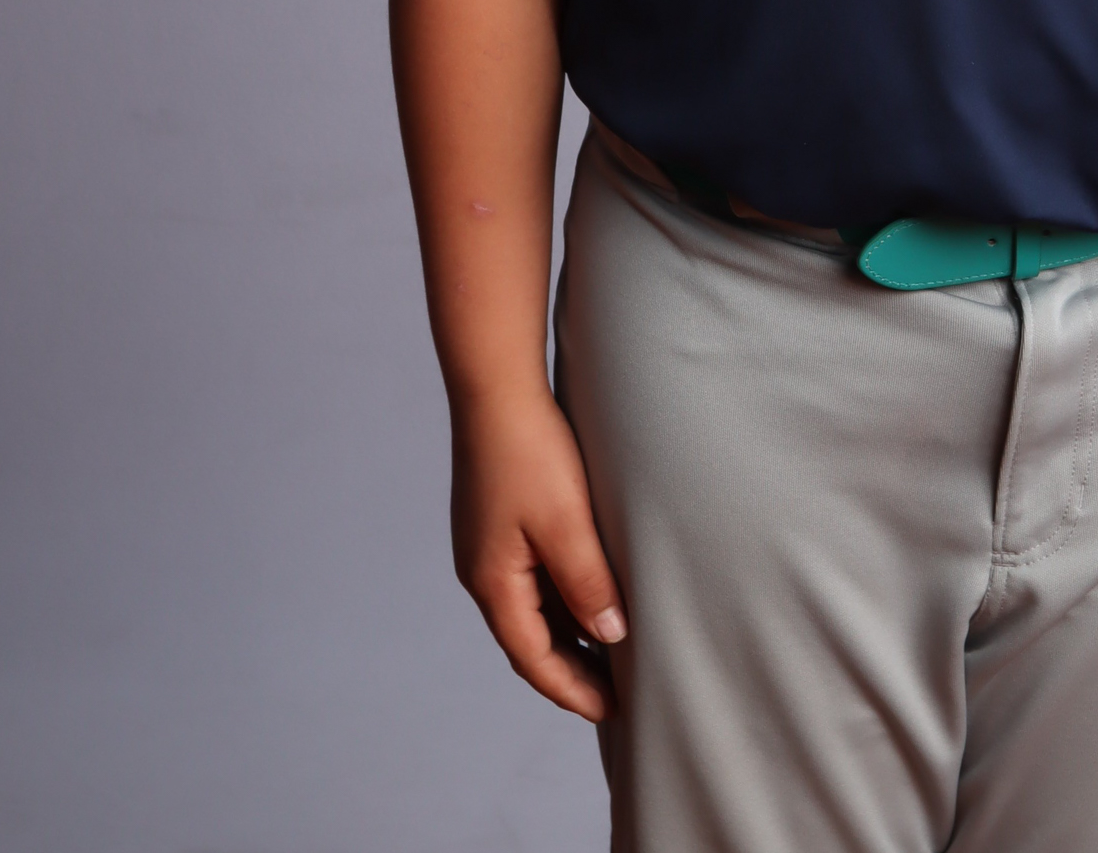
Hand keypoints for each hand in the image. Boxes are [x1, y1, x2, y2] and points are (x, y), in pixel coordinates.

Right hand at [449, 389, 627, 720]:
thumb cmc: (530, 452)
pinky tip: (589, 593)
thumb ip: (588, 584)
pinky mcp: (497, 520)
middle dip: (570, 670)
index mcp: (492, 582)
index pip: (534, 659)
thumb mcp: (567, 524)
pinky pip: (530, 576)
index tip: (612, 711)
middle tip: (615, 692)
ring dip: (566, 633)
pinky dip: (559, 596)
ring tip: (610, 650)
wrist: (496, 385)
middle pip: (528, 639)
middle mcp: (481, 571)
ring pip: (531, 607)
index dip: (573, 690)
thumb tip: (611, 636)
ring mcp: (486, 544)